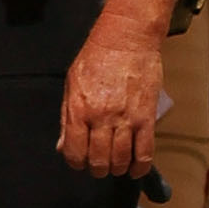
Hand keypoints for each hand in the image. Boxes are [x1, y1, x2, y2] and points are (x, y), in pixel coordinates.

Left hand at [58, 16, 165, 177]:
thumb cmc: (97, 57)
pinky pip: (145, 150)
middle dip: (97, 169)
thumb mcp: (72, 84)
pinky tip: (136, 168)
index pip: (74, 151)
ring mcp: (125, 118)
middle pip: (98, 159)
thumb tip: (62, 145)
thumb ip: (66, 117)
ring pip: (121, 158)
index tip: (79, 162)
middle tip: (99, 166)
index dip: (75, 163)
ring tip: (116, 166)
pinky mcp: (146, 116)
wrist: (127, 38)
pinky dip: (141, 166)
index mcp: (79, 109)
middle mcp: (101, 117)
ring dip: (117, 168)